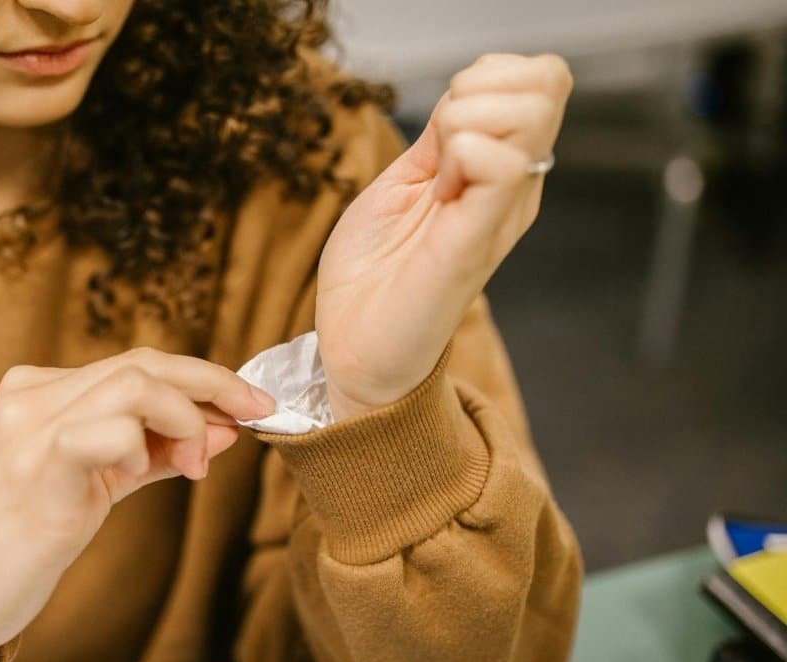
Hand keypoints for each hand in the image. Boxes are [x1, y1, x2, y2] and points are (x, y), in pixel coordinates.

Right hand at [0, 349, 275, 653]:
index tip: (249, 402)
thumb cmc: (20, 539)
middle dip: (214, 383)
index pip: (138, 363)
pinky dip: (145, 446)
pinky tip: (144, 474)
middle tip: (255, 413)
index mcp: (40, 389)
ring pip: (135, 383)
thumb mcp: (94, 483)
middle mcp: (31, 394)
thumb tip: (226, 428)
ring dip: (186, 420)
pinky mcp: (35, 463)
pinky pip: (110, 429)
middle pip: (144, 361)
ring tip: (194, 465)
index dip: (203, 378)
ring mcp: (28, 425)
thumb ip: (156, 452)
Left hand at [316, 53, 572, 418]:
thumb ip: (440, 137)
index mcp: (502, 169)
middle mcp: (516, 186)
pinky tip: (438, 193)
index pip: (536, 77)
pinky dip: (459, 153)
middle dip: (476, 89)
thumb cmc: (375, 270)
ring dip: (464, 120)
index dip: (484, 77)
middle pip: (545, 81)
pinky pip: (501, 161)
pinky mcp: (479, 237)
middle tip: (438, 152)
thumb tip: (467, 88)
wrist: (357, 344)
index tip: (439, 134)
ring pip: (530, 108)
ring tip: (436, 177)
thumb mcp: (404, 180)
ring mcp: (504, 209)